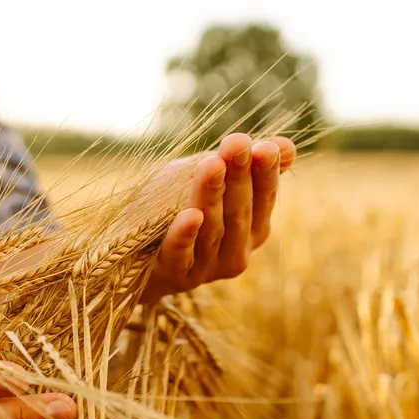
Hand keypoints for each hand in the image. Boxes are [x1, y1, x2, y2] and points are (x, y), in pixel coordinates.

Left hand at [140, 133, 295, 301]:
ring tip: (212, 164)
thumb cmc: (174, 208)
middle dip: (239, 176)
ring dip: (212, 196)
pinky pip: (181, 255)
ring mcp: (206, 267)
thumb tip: (287, 146)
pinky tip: (190, 215)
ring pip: (212, 229)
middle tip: (237, 143)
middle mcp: (236, 251)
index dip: (265, 173)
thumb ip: (243, 166)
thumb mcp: (206, 180)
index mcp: (252, 229)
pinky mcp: (174, 275)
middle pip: (239, 212)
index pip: (264, 198)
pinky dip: (185, 235)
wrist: (131, 254)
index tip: (263, 146)